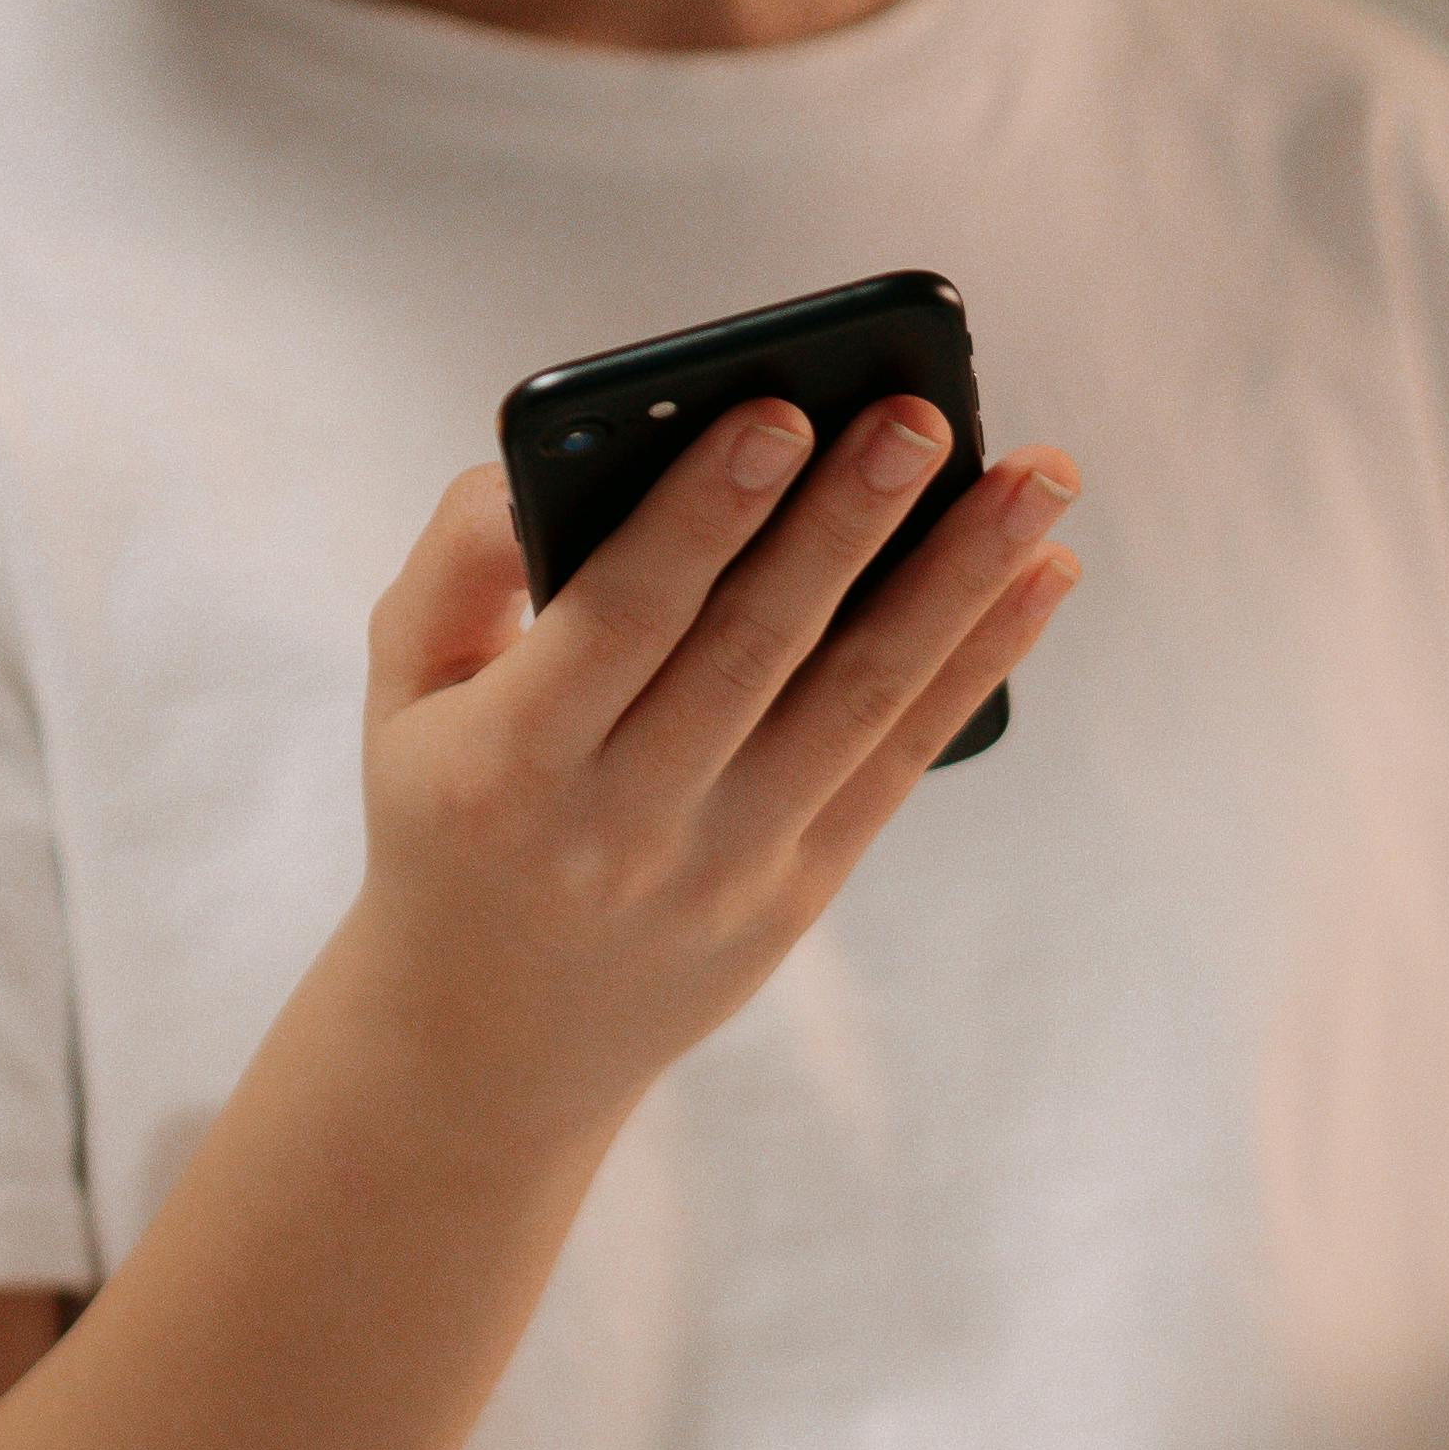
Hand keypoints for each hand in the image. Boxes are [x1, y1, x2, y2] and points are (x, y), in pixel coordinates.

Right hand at [340, 393, 1079, 1151]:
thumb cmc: (452, 812)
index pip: (623, 616)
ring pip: (859, 701)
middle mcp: (624, 820)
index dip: (706, 515)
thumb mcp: (404, 695)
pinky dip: (979, 662)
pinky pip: (902, 761)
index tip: (779, 412)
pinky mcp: (797, 894)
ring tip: (1038, 476)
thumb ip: (454, 566)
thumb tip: (535, 466)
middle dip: (847, 524)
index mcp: (511, 757)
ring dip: (960, 580)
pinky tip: (1044, 574)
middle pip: (757, 649)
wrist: (490, 1037)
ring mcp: (724, 864)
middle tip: (921, 415)